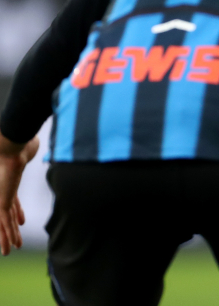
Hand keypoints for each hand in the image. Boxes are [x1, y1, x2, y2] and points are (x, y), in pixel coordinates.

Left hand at [0, 133, 38, 255]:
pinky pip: (3, 223)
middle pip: (5, 215)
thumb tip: (39, 141)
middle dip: (9, 230)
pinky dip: (6, 237)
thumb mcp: (29, 148)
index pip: (12, 202)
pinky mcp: (0, 202)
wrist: (10, 145)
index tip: (21, 221)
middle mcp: (2, 192)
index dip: (17, 213)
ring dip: (6, 238)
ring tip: (9, 252)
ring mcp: (0, 198)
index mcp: (8, 182)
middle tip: (13, 242)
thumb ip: (32, 147)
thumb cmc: (20, 142)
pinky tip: (10, 248)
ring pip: (2, 223)